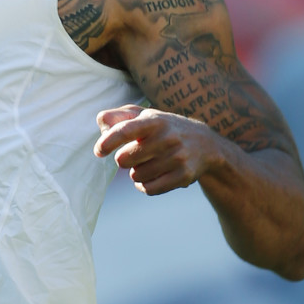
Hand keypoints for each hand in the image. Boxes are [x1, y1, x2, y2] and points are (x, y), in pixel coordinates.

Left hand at [94, 104, 219, 194]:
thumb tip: (101, 124)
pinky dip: (144, 185)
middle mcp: (167, 138)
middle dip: (123, 159)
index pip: (126, 130)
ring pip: (136, 176)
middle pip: (125, 159)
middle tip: (132, 154)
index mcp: (154, 120)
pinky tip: (148, 178)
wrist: (204, 144)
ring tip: (145, 163)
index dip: (108, 141)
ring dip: (135, 172)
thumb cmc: (163, 128)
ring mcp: (177, 158)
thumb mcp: (144, 115)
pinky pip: (150, 189)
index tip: (98, 151)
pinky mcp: (184, 177)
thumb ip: (119, 117)